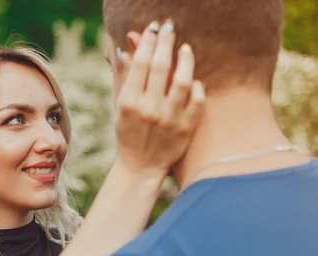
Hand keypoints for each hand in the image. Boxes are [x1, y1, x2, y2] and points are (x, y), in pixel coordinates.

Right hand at [114, 20, 204, 176]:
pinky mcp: (185, 128)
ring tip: (185, 49)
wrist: (140, 167)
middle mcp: (148, 109)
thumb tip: (126, 50)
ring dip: (185, 60)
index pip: (140, 63)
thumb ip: (125, 78)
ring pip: (182, 81)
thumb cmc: (129, 133)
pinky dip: (196, 87)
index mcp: (129, 102)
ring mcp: (168, 119)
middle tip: (169, 27)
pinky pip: (197, 101)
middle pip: (160, 66)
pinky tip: (193, 80)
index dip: (147, 42)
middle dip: (165, 41)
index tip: (152, 28)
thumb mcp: (120, 107)